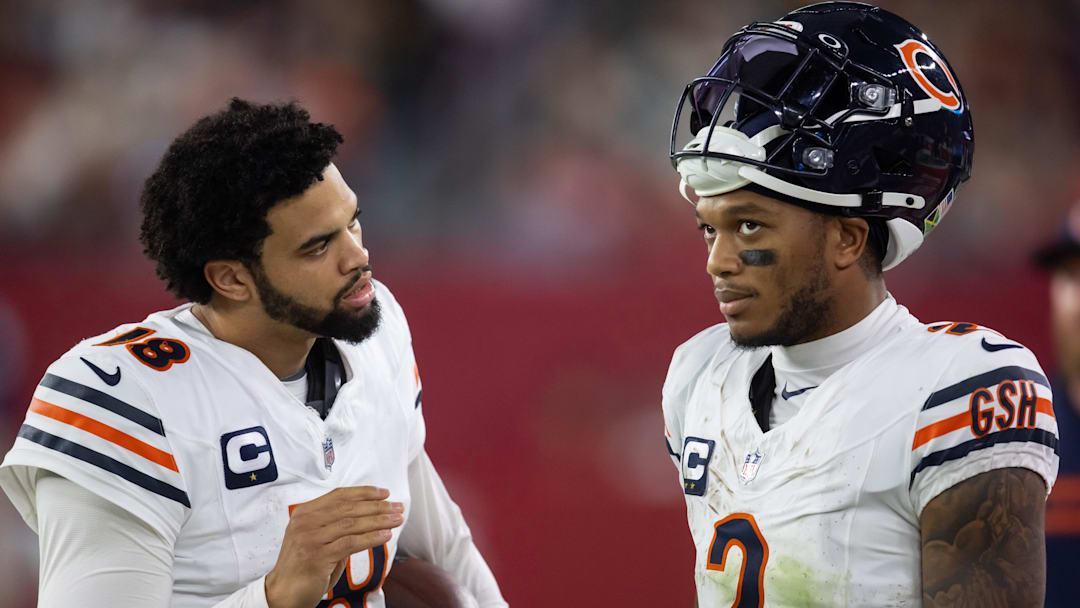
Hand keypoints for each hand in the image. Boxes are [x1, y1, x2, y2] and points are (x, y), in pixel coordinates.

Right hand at [265, 486, 404, 607]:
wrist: (283, 592)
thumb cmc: (302, 567)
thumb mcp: (317, 538)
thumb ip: (336, 526)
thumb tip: (369, 516)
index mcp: (304, 513)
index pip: (339, 495)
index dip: (364, 493)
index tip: (384, 493)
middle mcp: (305, 522)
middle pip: (348, 508)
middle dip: (377, 507)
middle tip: (397, 507)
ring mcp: (310, 538)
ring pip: (351, 524)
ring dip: (378, 521)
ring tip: (396, 519)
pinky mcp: (317, 556)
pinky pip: (350, 543)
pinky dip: (371, 538)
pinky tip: (385, 535)